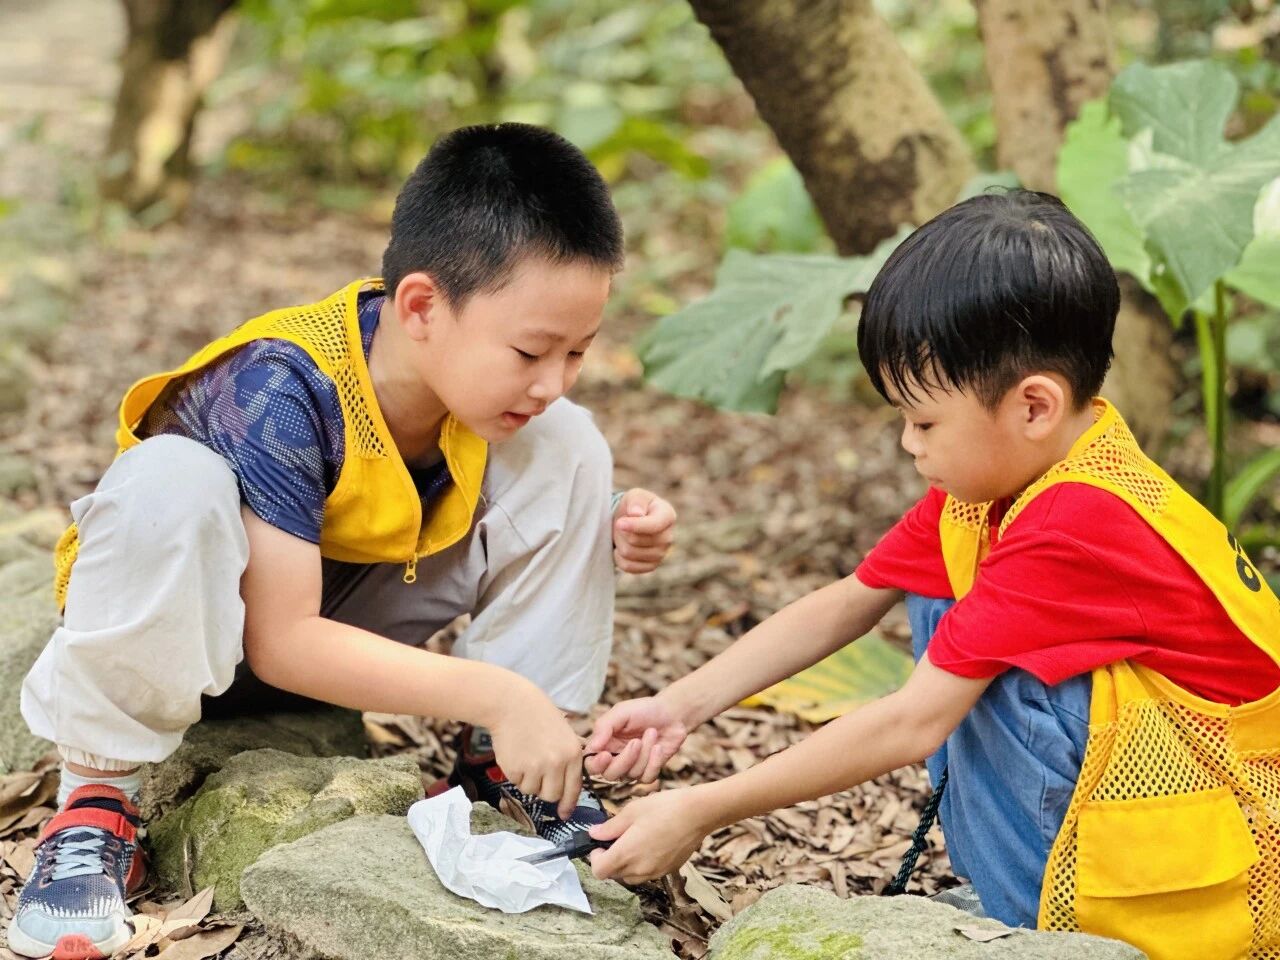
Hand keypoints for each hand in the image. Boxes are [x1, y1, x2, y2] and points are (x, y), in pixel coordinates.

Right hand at [487, 681, 583, 820]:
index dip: (568, 804)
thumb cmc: (539, 717)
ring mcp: (536, 767)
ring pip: (533, 791)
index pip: (574, 788)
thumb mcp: (564, 735)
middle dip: (545, 789)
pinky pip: (517, 783)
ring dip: (529, 781)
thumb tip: (567, 791)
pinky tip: (516, 755)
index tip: (564, 813)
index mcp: (572, 753)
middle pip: (552, 795)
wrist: (512, 705)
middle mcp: (556, 763)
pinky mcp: (516, 769)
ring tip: (526, 757)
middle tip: (538, 773)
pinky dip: (515, 774)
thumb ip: (568, 761)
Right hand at [584, 696, 687, 782]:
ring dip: (644, 754)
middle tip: (636, 741)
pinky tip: (659, 747)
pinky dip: (654, 762)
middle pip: (610, 775)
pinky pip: (647, 778)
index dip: (596, 764)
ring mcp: (632, 766)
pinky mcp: (648, 771)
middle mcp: (615, 758)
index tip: (606, 755)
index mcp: (604, 744)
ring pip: (631, 775)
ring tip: (652, 733)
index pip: (591, 763)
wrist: (671, 712)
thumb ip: (604, 727)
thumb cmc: (644, 710)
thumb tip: (591, 748)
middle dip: (624, 760)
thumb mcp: (620, 712)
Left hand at [588, 787, 713, 882]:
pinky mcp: (668, 870)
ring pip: (630, 876)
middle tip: (617, 838)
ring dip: (626, 863)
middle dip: (610, 859)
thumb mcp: (633, 810)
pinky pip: (647, 873)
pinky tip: (650, 843)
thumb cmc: (665, 807)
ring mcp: (655, 872)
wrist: (698, 813)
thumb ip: (611, 826)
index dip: (595, 858)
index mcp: (627, 853)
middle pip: (614, 874)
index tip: (600, 844)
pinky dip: (642, 863)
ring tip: (635, 840)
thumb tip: (594, 834)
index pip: (599, 871)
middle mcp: (640, 869)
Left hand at [613, 488, 675, 573]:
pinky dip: (619, 557)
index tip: (619, 523)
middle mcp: (668, 537)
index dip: (635, 526)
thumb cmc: (634, 506)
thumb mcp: (634, 496)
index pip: (654, 525)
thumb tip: (636, 513)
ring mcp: (661, 553)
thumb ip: (636, 501)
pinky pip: (628, 566)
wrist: (630, 521)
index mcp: (668, 515)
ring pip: (630, 554)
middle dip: (623, 532)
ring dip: (620, 543)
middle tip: (621, 524)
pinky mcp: (651, 566)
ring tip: (623, 534)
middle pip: (636, 540)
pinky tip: (622, 547)